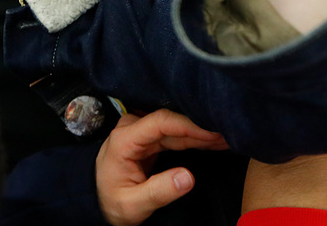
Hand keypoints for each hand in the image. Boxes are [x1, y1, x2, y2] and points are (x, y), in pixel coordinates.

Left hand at [96, 110, 227, 225]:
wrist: (97, 201)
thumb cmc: (111, 202)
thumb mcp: (133, 204)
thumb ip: (160, 191)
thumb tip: (188, 178)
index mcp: (125, 139)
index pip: (161, 122)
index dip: (189, 125)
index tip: (213, 131)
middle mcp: (132, 129)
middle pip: (172, 123)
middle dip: (201, 128)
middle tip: (229, 133)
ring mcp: (140, 132)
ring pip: (176, 128)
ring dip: (201, 133)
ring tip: (227, 137)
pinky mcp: (148, 139)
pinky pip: (174, 135)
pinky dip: (193, 138)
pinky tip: (212, 140)